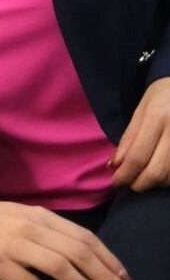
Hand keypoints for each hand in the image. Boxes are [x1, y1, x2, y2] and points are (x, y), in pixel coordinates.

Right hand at [0, 201, 136, 279]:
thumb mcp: (24, 218)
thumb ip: (51, 232)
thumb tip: (86, 256)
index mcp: (41, 215)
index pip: (85, 237)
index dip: (110, 260)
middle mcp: (31, 227)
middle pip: (79, 252)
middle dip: (106, 278)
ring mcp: (14, 244)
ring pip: (61, 267)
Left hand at [110, 77, 169, 191]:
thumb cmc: (164, 95)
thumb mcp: (141, 110)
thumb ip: (129, 138)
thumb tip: (115, 164)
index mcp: (158, 117)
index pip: (138, 156)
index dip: (125, 175)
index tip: (116, 182)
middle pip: (156, 172)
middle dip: (139, 184)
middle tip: (130, 184)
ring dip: (155, 184)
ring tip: (144, 177)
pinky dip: (169, 179)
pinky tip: (161, 174)